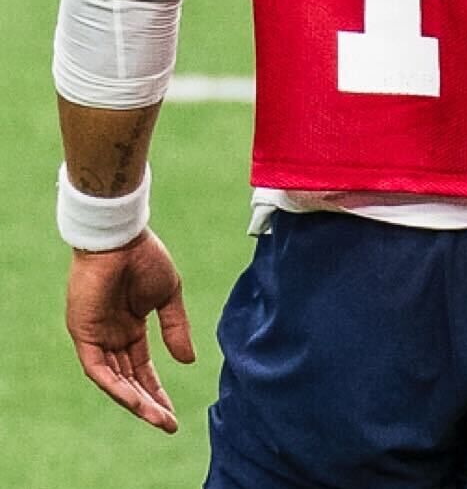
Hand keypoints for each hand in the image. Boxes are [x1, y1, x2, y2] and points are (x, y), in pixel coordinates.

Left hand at [65, 229, 195, 433]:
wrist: (122, 238)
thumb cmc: (145, 258)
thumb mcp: (168, 297)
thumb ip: (176, 328)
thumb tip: (187, 362)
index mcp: (131, 328)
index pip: (142, 368)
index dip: (158, 391)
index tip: (172, 413)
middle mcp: (112, 337)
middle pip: (129, 380)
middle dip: (149, 403)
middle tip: (168, 424)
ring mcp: (96, 337)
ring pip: (114, 380)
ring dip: (135, 401)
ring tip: (157, 418)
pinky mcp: (84, 334)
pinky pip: (98, 369)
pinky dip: (116, 386)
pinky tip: (135, 400)